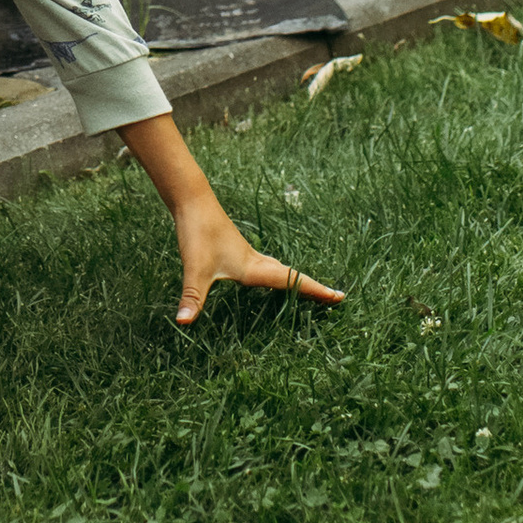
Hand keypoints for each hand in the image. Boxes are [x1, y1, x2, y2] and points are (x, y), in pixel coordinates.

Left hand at [171, 195, 343, 324]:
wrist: (192, 200)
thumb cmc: (197, 232)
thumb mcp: (194, 269)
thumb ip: (192, 297)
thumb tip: (182, 322)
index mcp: (253, 268)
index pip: (291, 281)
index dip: (315, 291)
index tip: (339, 297)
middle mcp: (255, 261)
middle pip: (292, 276)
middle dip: (313, 288)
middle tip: (335, 298)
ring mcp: (248, 255)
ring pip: (280, 270)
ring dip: (297, 280)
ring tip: (311, 291)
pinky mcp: (237, 250)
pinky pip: (268, 266)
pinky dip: (279, 274)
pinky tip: (270, 278)